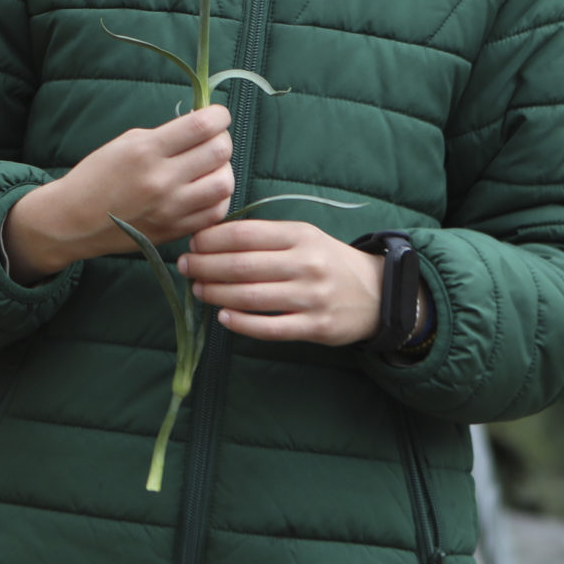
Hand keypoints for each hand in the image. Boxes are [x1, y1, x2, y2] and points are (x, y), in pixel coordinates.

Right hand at [3, 106, 234, 283]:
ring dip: (223, 169)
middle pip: (219, 152)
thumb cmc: (97, 175)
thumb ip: (166, 135)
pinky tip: (205, 189)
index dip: (219, 116)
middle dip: (222, 139)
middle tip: (212, 139)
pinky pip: (216, 211)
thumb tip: (202, 127)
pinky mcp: (175, 230)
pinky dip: (218, 197)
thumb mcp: (126, 143)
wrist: (74, 220)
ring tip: (210, 166)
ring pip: (224, 183)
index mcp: (146, 151)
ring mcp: (171, 208)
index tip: (217, 115)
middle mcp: (162, 180)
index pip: (201, 126)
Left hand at [179, 221, 385, 344]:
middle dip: (205, 266)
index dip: (212, 239)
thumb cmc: (328, 261)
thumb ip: (265, 237)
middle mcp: (306, 264)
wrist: (379, 294)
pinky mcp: (316, 327)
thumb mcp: (303, 237)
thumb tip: (211, 240)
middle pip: (242, 266)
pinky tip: (223, 317)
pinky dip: (242, 323)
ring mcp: (311, 297)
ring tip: (197, 289)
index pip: (245, 234)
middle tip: (184, 266)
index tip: (192, 243)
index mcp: (300, 236)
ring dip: (216, 293)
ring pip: (251, 297)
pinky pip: (271, 328)